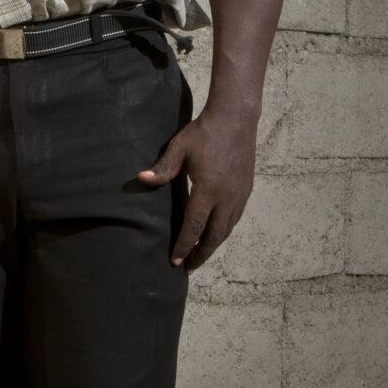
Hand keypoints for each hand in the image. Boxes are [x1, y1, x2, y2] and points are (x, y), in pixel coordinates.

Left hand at [136, 104, 258, 271]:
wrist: (235, 118)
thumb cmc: (203, 132)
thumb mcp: (179, 148)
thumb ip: (163, 168)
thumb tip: (141, 179)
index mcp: (209, 189)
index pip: (194, 226)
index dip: (185, 246)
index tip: (176, 261)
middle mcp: (227, 197)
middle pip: (214, 235)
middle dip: (201, 255)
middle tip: (189, 269)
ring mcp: (239, 194)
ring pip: (227, 229)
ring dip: (213, 246)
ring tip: (201, 256)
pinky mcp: (246, 190)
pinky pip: (235, 218)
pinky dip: (224, 232)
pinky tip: (216, 234)